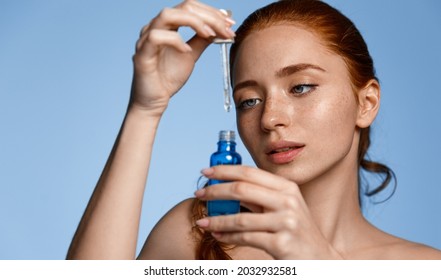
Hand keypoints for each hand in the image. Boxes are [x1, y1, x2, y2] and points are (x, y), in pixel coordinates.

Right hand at [130, 0, 235, 115]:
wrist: (154, 101)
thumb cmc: (168, 78)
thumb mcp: (191, 55)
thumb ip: (202, 40)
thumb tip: (220, 27)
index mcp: (167, 25)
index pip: (190, 7)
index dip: (212, 12)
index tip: (229, 23)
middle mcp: (155, 27)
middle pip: (183, 7)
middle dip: (209, 16)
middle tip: (226, 29)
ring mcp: (146, 38)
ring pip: (168, 15)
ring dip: (194, 22)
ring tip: (210, 35)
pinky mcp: (142, 54)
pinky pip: (156, 37)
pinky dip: (175, 41)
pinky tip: (187, 50)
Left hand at [194, 165, 341, 259]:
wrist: (320, 259)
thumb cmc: (296, 231)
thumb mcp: (283, 207)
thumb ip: (260, 196)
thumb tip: (225, 187)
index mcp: (287, 187)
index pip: (250, 172)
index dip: (224, 170)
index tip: (206, 172)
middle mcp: (288, 201)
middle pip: (242, 189)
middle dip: (216, 191)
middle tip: (199, 194)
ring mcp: (286, 222)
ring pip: (241, 218)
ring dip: (217, 219)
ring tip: (203, 221)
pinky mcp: (282, 243)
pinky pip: (246, 237)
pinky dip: (227, 235)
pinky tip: (217, 234)